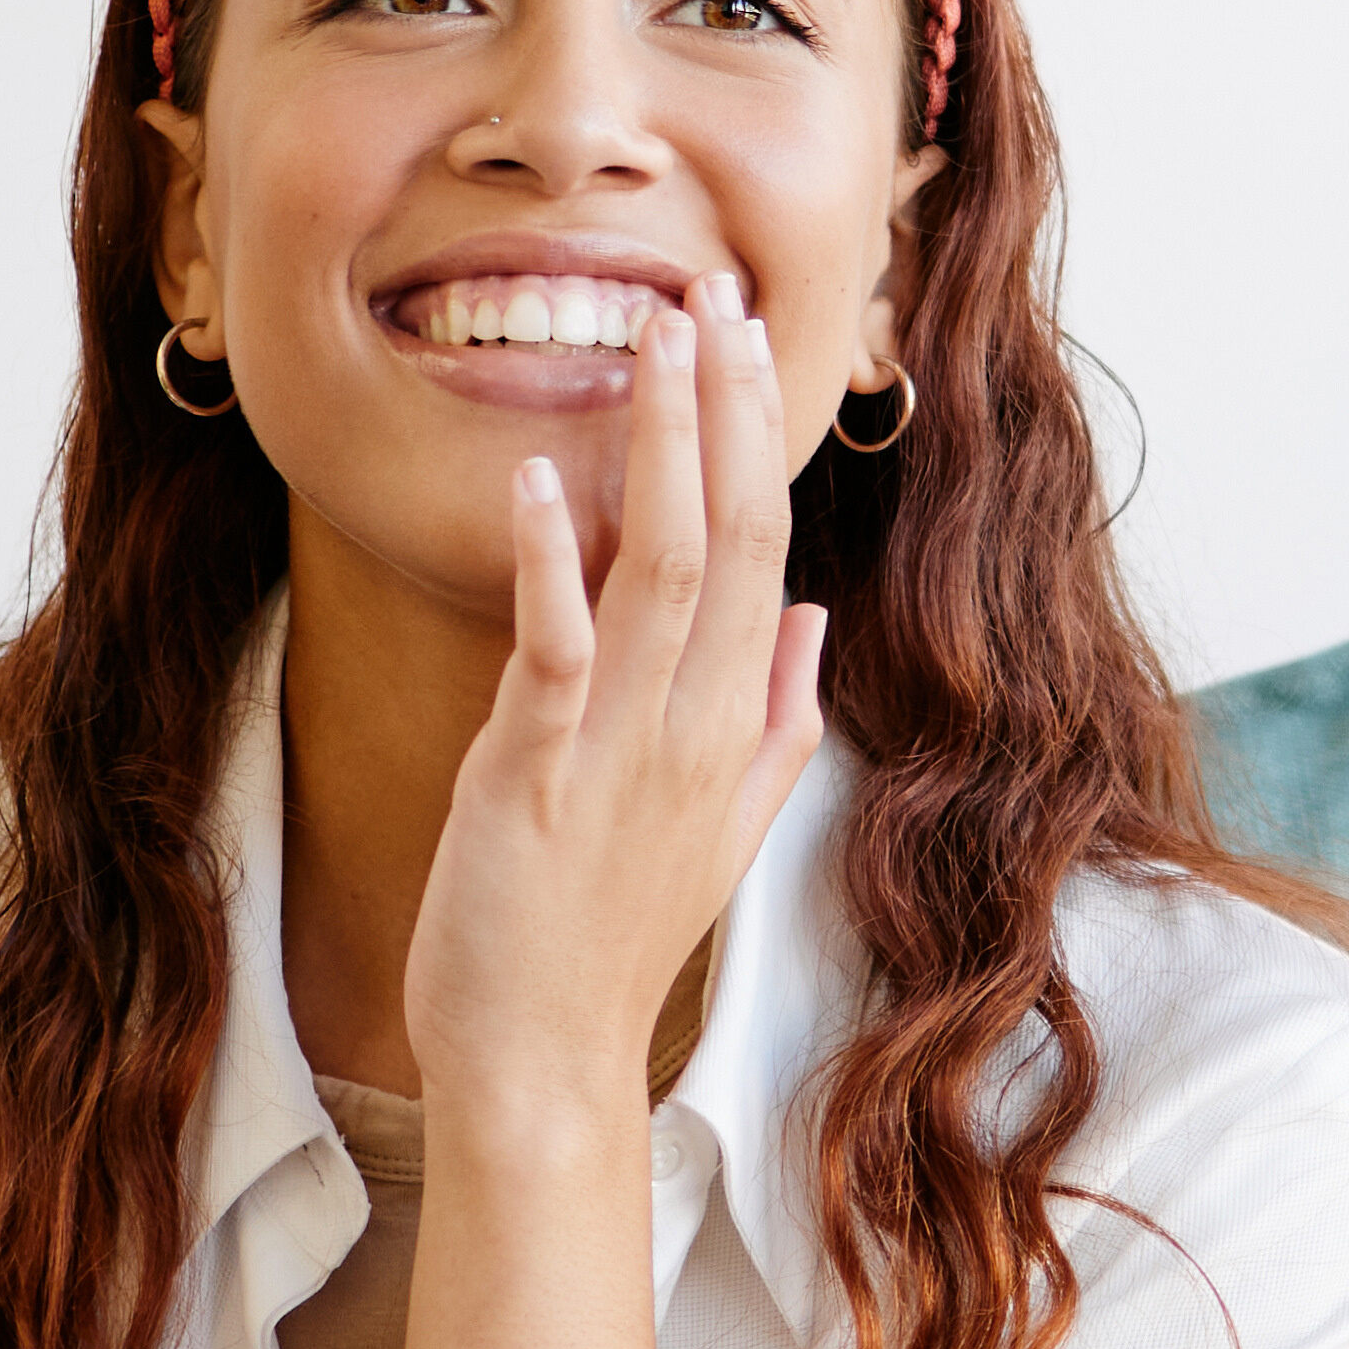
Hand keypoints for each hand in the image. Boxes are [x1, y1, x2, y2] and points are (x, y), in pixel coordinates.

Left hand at [403, 270, 826, 1138]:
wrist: (543, 1057)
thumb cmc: (611, 938)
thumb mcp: (720, 824)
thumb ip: (775, 720)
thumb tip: (809, 622)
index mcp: (736, 723)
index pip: (768, 549)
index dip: (760, 438)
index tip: (751, 336)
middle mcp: (695, 723)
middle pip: (733, 535)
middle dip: (726, 408)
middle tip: (713, 291)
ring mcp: (623, 746)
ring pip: (664, 567)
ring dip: (662, 446)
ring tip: (654, 336)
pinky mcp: (539, 772)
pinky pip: (557, 648)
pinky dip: (553, 562)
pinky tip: (540, 482)